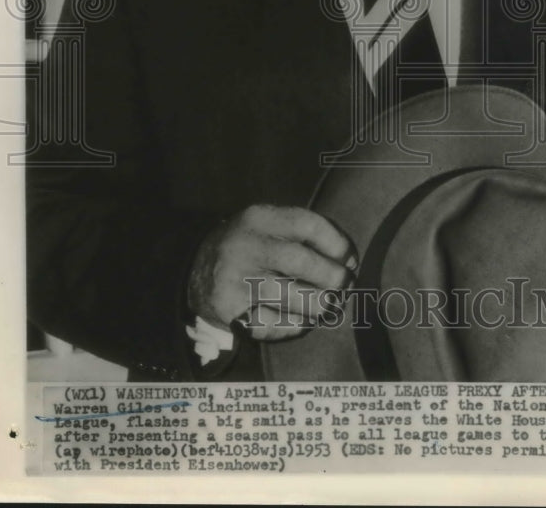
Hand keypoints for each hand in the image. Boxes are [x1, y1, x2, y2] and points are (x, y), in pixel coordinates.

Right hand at [187, 205, 355, 340]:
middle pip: (301, 261)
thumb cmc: (248, 247)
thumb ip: (301, 235)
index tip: (350, 259)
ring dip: (319, 305)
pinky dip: (295, 326)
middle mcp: (245, 246)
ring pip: (290, 296)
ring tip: (328, 306)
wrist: (195, 270)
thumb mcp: (266, 226)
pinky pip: (273, 325)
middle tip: (344, 286)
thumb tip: (348, 260)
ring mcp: (235, 280)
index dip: (337, 243)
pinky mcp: (230, 311)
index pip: (307, 224)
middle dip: (332, 277)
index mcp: (258, 218)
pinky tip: (303, 322)